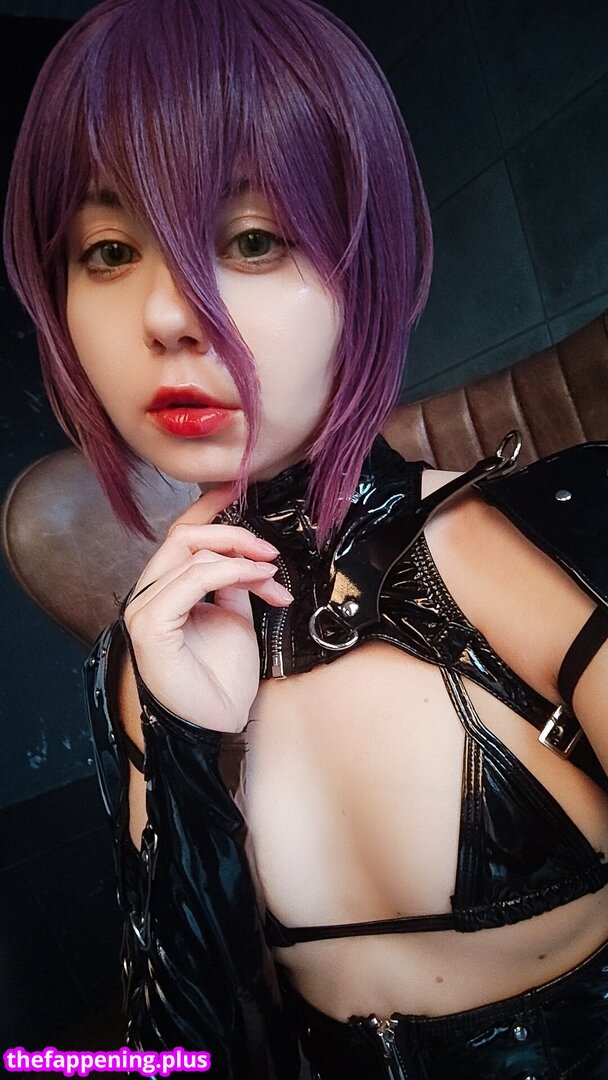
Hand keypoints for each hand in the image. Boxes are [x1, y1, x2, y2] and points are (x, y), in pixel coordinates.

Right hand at [123, 484, 291, 731]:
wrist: (219, 722)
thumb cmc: (222, 679)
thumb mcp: (236, 618)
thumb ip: (234, 584)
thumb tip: (249, 558)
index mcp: (167, 589)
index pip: (181, 535)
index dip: (207, 508)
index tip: (236, 488)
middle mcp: (150, 594)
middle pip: (183, 536)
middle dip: (232, 533)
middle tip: (269, 549)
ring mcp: (146, 608)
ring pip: (188, 553)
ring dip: (238, 554)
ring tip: (270, 571)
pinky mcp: (152, 625)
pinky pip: (190, 581)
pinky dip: (228, 572)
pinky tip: (257, 580)